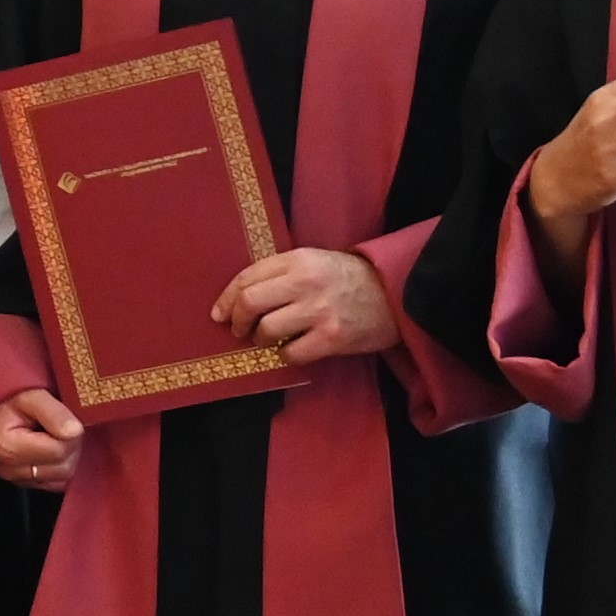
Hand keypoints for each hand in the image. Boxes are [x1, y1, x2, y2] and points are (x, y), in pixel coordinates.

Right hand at [0, 387, 85, 490]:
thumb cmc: (12, 402)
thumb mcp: (33, 396)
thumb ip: (54, 412)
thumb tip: (74, 432)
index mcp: (7, 447)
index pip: (58, 451)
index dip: (69, 432)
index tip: (60, 417)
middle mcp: (8, 469)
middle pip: (64, 467)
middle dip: (70, 446)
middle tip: (61, 426)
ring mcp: (16, 480)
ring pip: (64, 477)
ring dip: (67, 456)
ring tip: (55, 436)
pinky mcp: (26, 485)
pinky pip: (58, 483)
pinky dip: (60, 466)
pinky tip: (51, 449)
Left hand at [216, 246, 394, 362]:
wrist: (396, 293)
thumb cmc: (348, 279)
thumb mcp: (314, 262)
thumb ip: (279, 274)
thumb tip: (238, 299)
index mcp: (298, 260)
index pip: (247, 278)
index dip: (227, 299)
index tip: (219, 313)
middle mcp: (306, 282)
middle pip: (250, 303)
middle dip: (237, 321)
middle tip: (240, 330)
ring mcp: (319, 310)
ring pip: (266, 330)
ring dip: (261, 340)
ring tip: (268, 339)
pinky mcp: (332, 337)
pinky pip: (291, 354)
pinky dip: (286, 355)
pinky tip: (292, 349)